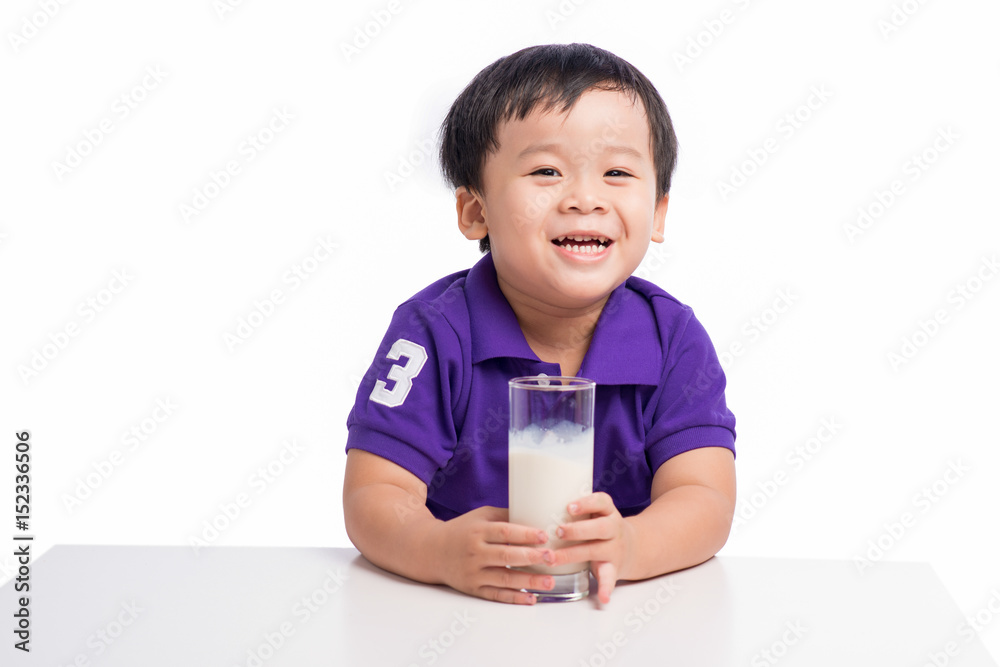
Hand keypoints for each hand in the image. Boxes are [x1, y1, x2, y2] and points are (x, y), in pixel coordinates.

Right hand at [433, 506, 556, 604]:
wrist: (431, 551)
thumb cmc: (463, 530)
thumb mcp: (480, 516)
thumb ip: (505, 515)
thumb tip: (535, 511)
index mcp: (478, 531)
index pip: (504, 532)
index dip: (525, 534)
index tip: (544, 535)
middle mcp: (475, 553)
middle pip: (506, 556)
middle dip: (531, 557)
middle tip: (551, 557)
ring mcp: (473, 573)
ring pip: (504, 579)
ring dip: (529, 581)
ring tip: (550, 580)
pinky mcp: (473, 589)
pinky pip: (496, 595)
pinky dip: (514, 597)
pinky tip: (531, 597)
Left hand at [550, 492, 635, 603]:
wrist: (635, 548)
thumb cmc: (602, 527)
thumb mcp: (597, 513)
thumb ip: (576, 510)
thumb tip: (536, 501)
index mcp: (607, 512)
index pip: (601, 502)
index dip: (586, 503)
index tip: (569, 507)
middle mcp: (613, 529)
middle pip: (600, 527)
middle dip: (577, 530)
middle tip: (557, 531)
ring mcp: (614, 549)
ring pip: (596, 550)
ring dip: (573, 555)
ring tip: (553, 559)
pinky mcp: (614, 568)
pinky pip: (610, 578)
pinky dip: (607, 588)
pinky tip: (603, 598)